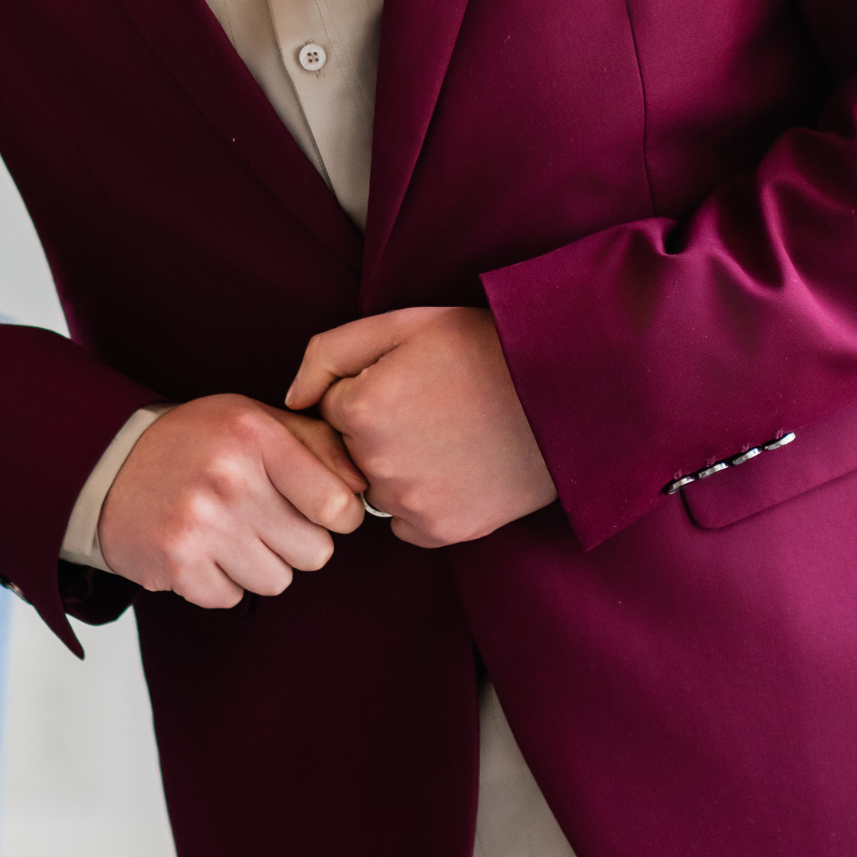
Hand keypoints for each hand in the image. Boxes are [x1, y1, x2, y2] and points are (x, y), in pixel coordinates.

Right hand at [96, 394, 366, 606]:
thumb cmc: (198, 442)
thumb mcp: (254, 420)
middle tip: (269, 519)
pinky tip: (204, 549)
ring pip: (277, 581)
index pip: (337, 504)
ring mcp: (200, 525)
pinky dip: (222, 581)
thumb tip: (364, 486)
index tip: (328, 511)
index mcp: (256, 436)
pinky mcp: (177, 564)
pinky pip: (232, 597)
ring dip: (261, 564)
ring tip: (233, 531)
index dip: (343, 515)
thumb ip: (315, 444)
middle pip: (314, 552)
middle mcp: (229, 479)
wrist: (110, 466)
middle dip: (299, 541)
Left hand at [286, 306, 556, 547]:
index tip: (408, 378)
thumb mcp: (402, 324)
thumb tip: (292, 399)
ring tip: (447, 433)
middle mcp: (377, 465)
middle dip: (375, 429)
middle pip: (349, 451)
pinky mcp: (441, 532)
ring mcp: (410, 504)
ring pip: (377, 486)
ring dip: (396, 466)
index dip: (367, 387)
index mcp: (361, 410)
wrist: (563, 395)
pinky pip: (406, 520)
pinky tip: (457, 465)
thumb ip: (329, 353)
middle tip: (429, 406)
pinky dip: (421, 498)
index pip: (331, 406)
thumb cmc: (482, 348)